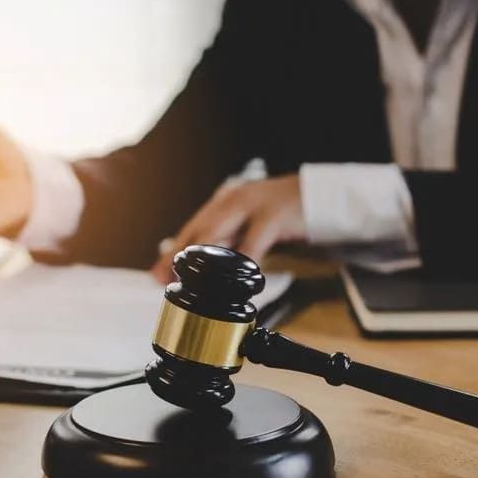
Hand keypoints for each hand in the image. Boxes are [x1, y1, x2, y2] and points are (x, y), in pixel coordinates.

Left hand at [150, 174, 305, 281]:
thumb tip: (198, 263)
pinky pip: (252, 245)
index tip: (157, 274)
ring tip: (189, 282)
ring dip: (201, 262)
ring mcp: (252, 206)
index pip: (192, 228)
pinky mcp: (273, 216)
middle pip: (198, 231)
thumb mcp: (248, 224)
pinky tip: (235, 281)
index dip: (172, 252)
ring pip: (218, 235)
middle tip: (164, 279)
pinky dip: (241, 265)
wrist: (320, 195)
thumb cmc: (282, 213)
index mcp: (225, 202)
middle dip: (178, 257)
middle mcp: (233, 200)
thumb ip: (226, 240)